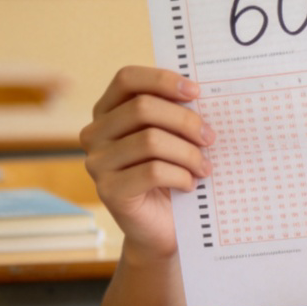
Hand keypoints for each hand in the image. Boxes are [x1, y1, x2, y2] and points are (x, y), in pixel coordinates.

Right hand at [80, 66, 213, 258]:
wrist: (164, 226)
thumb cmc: (172, 172)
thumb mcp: (173, 137)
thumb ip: (177, 113)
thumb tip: (201, 94)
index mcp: (108, 111)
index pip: (127, 79)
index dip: (162, 79)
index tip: (196, 91)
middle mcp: (95, 134)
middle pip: (143, 108)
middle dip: (185, 120)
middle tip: (211, 137)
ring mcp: (96, 163)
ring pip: (150, 140)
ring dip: (188, 152)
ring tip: (205, 166)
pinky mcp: (108, 191)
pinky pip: (152, 171)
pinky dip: (180, 175)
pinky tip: (190, 184)